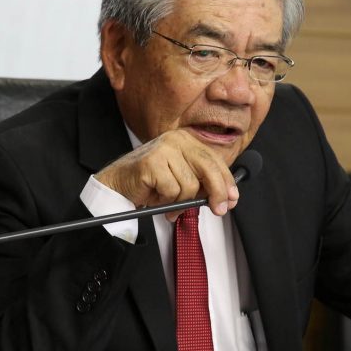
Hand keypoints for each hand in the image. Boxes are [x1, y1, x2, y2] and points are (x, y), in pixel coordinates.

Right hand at [95, 129, 238, 220]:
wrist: (118, 186)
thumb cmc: (150, 184)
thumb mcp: (181, 180)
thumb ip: (202, 183)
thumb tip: (226, 197)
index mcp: (186, 140)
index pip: (215, 160)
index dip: (226, 182)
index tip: (232, 199)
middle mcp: (176, 140)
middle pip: (208, 168)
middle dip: (216, 193)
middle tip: (218, 210)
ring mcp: (163, 149)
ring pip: (189, 185)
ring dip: (179, 201)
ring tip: (166, 202)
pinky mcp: (152, 162)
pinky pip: (172, 190)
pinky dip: (165, 201)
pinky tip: (155, 198)